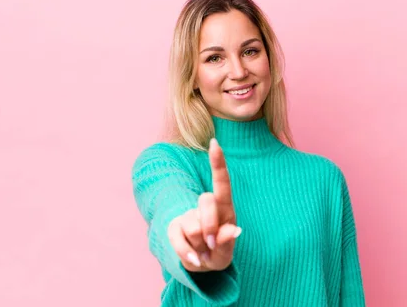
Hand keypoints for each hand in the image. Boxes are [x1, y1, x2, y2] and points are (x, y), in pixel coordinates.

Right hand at [167, 138, 241, 271]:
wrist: (201, 263)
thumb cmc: (218, 252)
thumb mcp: (226, 253)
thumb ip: (227, 242)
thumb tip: (232, 231)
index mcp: (225, 208)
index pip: (222, 182)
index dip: (217, 163)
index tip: (214, 143)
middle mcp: (206, 207)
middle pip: (205, 201)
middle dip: (210, 227)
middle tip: (212, 245)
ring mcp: (188, 216)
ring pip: (192, 225)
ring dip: (199, 245)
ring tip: (204, 250)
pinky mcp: (174, 227)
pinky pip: (177, 238)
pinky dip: (187, 253)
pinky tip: (195, 258)